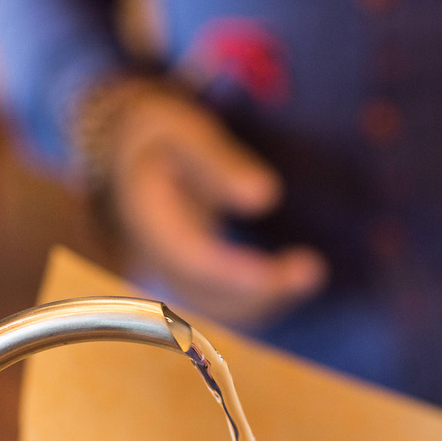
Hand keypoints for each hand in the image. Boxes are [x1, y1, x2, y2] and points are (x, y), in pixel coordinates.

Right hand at [89, 81, 326, 328]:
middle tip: (312, 269)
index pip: (193, 258)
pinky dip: (261, 297)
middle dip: (262, 291)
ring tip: (309, 271)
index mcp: (148, 220)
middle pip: (209, 295)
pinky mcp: (191, 278)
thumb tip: (267, 195)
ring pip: (220, 307)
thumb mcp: (183, 133)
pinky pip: (226, 302)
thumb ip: (219, 162)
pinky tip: (292, 277)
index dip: (236, 272)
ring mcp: (172, 273)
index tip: (281, 271)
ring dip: (267, 299)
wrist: (129, 155)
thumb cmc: (160, 137)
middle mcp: (155, 258)